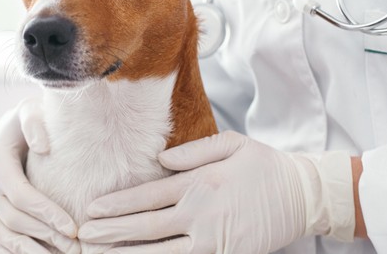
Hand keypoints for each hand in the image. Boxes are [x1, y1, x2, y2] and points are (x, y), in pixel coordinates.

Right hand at [0, 99, 79, 252]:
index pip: (21, 195)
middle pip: (13, 220)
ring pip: (2, 236)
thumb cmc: (28, 120)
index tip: (73, 227)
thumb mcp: (31, 110)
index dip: (47, 214)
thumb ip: (34, 123)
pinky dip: (15, 252)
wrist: (9, 129)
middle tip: (74, 247)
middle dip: (45, 235)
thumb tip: (42, 145)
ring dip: (31, 251)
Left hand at [78, 131, 354, 252]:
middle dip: (110, 234)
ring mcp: (211, 240)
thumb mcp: (232, 144)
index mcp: (199, 184)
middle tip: (81, 238)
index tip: (91, 211)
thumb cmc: (266, 167)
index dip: (116, 205)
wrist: (305, 196)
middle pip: (145, 228)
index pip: (147, 197)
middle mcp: (199, 214)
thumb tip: (160, 160)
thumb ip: (193, 151)